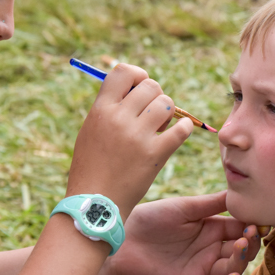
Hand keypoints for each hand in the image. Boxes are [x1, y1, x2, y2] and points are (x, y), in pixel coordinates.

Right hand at [67, 64, 193, 216]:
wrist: (95, 203)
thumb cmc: (92, 166)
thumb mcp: (91, 130)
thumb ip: (109, 107)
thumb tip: (134, 86)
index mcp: (101, 109)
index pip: (123, 71)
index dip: (137, 75)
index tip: (140, 87)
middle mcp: (119, 118)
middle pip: (151, 86)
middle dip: (156, 96)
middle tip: (152, 113)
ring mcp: (138, 136)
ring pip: (167, 104)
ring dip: (169, 113)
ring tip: (161, 126)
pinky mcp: (155, 155)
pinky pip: (181, 129)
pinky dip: (184, 127)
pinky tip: (180, 131)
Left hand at [92, 191, 265, 274]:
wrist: (121, 240)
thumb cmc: (151, 218)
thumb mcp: (185, 207)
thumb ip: (212, 203)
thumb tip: (240, 192)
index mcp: (210, 229)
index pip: (240, 229)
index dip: (252, 226)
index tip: (258, 221)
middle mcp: (210, 250)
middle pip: (241, 251)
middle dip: (249, 243)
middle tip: (250, 234)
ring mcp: (201, 270)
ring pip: (232, 270)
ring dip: (241, 261)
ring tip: (240, 247)